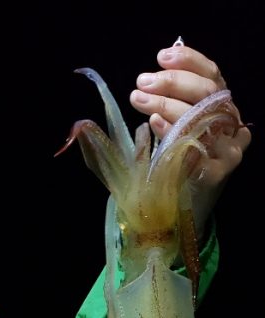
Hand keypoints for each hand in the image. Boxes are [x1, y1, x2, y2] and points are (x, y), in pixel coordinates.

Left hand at [130, 44, 250, 239]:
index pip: (213, 75)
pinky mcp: (216, 174)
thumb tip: (157, 72)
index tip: (161, 57)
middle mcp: (231, 126)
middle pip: (207, 93)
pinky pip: (196, 149)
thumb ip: (176, 100)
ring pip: (202, 117)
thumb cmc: (178, 161)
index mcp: (223, 108)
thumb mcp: (180, 126)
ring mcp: (227, 151)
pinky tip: (155, 125)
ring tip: (138, 99)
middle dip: (172, 83)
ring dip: (166, 104)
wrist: (184, 209)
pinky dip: (173, 133)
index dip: (189, 61)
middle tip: (141, 82)